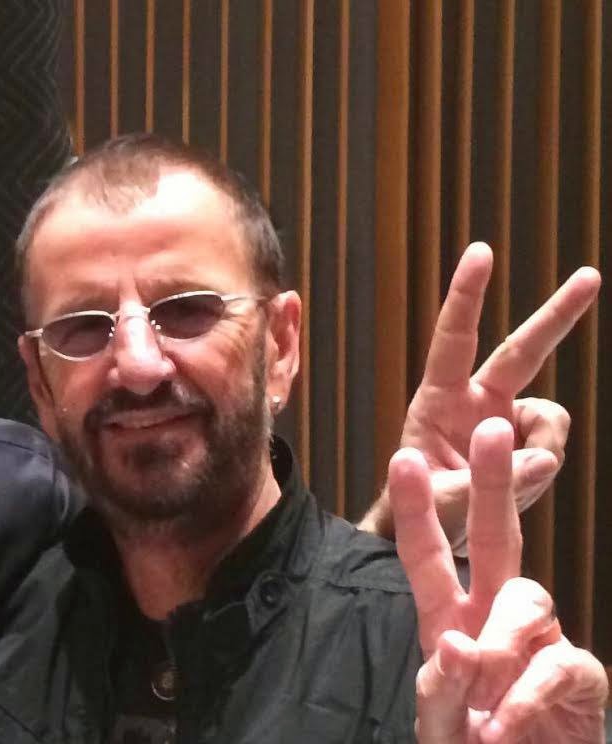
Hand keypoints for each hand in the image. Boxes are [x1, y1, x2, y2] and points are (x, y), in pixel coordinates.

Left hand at [362, 242, 599, 551]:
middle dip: (558, 314)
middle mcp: (475, 401)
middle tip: (590, 275)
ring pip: (551, 420)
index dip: (467, 295)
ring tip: (499, 486)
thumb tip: (543, 459)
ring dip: (538, 454)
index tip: (481, 252)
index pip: (454, 338)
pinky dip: (540, 470)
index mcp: (438, 401)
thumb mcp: (444, 502)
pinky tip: (514, 486)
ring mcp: (505, 421)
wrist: (432, 536)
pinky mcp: (527, 443)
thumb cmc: (420, 512)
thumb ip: (488, 484)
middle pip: (523, 351)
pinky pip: (552, 449)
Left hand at [391, 418, 608, 742]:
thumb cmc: (469, 743)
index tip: (401, 458)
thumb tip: (456, 643)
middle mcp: (495, 616)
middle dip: (492, 482)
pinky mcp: (578, 674)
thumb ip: (440, 688)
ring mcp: (540, 640)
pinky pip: (555, 665)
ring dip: (499, 646)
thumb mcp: (439, 720)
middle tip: (492, 425)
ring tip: (480, 705)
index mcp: (450, 618)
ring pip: (526, 603)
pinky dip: (525, 699)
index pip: (428, 556)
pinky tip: (502, 728)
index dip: (416, 510)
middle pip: (498, 537)